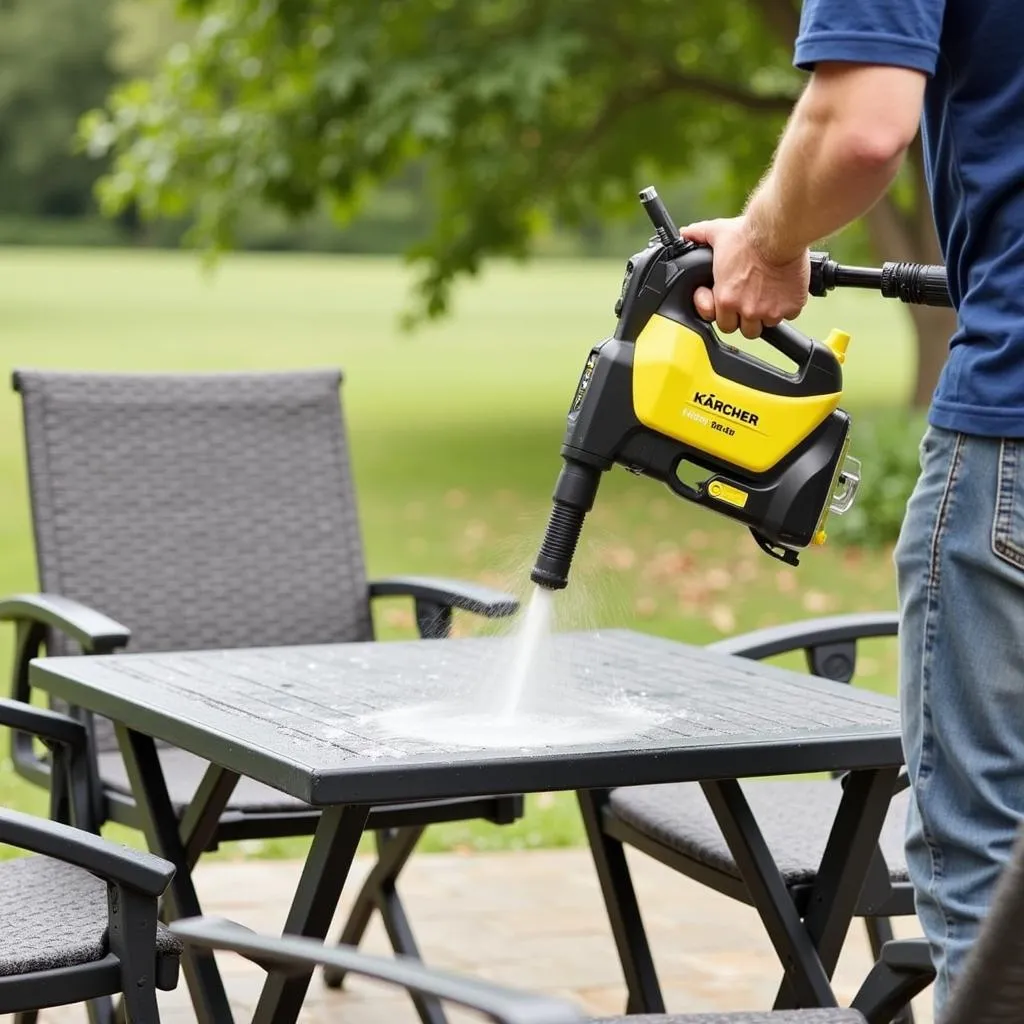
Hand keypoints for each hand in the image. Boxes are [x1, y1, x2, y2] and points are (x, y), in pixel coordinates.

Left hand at [679, 216, 809, 338]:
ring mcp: (770, 310)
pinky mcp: (791, 306)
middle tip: (753, 299)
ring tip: (770, 292)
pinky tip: (786, 288)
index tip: (733, 305)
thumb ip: (700, 235)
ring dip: (768, 312)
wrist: (780, 232)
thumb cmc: (749, 234)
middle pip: (747, 330)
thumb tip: (687, 233)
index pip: (723, 325)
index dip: (728, 316)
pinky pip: (790, 314)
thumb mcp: (718, 233)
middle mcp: (747, 309)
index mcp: (726, 299)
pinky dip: (790, 304)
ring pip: (768, 324)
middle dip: (748, 319)